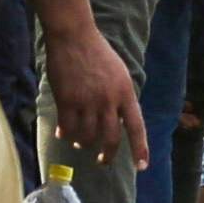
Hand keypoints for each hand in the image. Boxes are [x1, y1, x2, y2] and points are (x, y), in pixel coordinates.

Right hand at [44, 13, 146, 172]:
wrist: (74, 36)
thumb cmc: (97, 52)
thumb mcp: (119, 74)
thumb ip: (121, 96)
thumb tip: (118, 120)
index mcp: (125, 93)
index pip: (136, 127)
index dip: (140, 148)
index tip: (141, 166)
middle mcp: (109, 100)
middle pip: (110, 137)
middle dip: (107, 154)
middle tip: (102, 161)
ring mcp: (87, 101)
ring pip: (87, 135)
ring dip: (83, 142)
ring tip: (80, 143)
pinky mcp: (67, 99)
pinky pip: (67, 126)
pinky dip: (65, 133)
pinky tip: (62, 135)